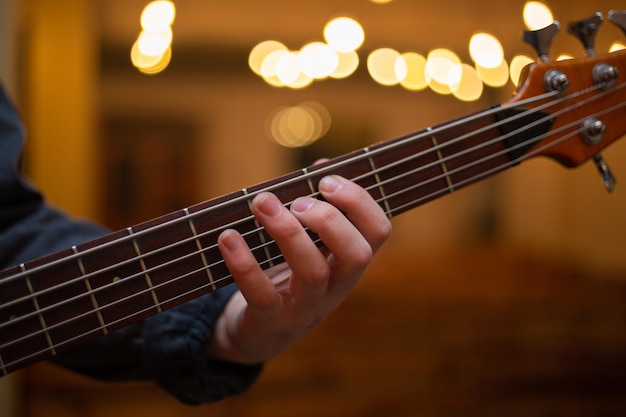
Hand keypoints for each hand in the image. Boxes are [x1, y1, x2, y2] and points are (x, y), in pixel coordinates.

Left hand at [206, 175, 391, 363]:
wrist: (256, 334)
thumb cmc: (283, 277)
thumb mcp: (305, 246)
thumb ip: (315, 208)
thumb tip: (323, 164)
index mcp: (347, 263)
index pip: (377, 232)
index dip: (359, 201)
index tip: (326, 180)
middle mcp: (335, 288)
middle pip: (356, 254)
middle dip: (329, 219)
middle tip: (298, 202)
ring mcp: (306, 310)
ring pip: (313, 273)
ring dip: (287, 232)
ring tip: (262, 204)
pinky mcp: (271, 324)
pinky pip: (262, 296)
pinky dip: (244, 264)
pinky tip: (228, 238)